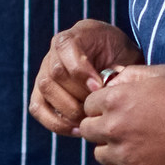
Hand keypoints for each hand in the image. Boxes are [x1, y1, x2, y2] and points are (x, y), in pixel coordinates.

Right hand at [30, 19, 143, 135]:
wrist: (117, 63)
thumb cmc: (124, 58)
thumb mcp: (128, 55)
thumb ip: (119, 69)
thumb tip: (106, 89)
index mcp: (78, 34)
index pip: (66, 47)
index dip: (81, 71)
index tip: (99, 88)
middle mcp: (56, 50)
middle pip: (54, 72)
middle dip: (77, 94)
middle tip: (96, 108)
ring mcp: (45, 70)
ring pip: (44, 89)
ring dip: (67, 109)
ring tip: (88, 120)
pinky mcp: (41, 91)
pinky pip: (37, 107)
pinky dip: (55, 122)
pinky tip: (77, 130)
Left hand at [76, 65, 164, 164]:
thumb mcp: (161, 73)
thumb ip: (130, 76)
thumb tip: (112, 82)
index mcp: (116, 99)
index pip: (88, 105)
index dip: (102, 105)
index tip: (119, 108)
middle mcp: (114, 127)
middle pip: (87, 131)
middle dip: (101, 127)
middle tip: (126, 127)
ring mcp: (125, 155)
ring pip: (101, 156)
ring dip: (113, 150)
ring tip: (138, 143)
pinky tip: (146, 159)